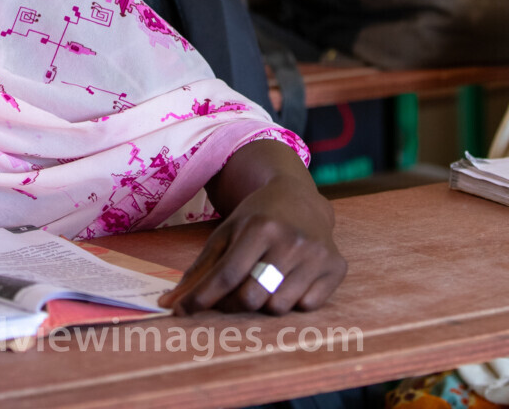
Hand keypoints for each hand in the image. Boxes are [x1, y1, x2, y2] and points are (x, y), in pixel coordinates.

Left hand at [160, 176, 344, 314]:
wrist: (300, 197)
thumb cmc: (257, 218)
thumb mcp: (225, 233)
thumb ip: (200, 270)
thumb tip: (171, 304)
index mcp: (262, 227)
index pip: (227, 275)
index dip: (202, 298)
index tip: (181, 311)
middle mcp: (292, 240)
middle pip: (251, 297)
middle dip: (233, 303)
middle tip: (230, 295)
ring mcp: (317, 255)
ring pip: (278, 307)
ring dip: (264, 302)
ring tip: (264, 279)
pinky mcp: (336, 267)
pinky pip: (306, 307)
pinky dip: (293, 300)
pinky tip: (290, 278)